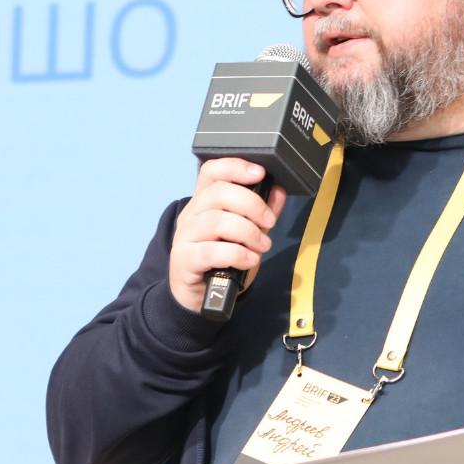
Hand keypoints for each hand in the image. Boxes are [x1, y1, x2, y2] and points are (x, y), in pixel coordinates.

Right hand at [168, 158, 286, 311]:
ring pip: (215, 222)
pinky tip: (250, 260)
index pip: (211, 172)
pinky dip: (237, 254)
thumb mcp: (246, 234)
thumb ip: (261, 213)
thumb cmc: (222, 261)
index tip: (259, 173)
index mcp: (204, 202)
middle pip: (217, 193)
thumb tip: (278, 191)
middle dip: (251, 204)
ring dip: (247, 232)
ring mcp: (185, 237)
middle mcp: (191, 215)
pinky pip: (211, 251)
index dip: (235, 166)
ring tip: (262, 245)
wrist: (199, 296)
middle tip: (269, 222)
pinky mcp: (185, 260)